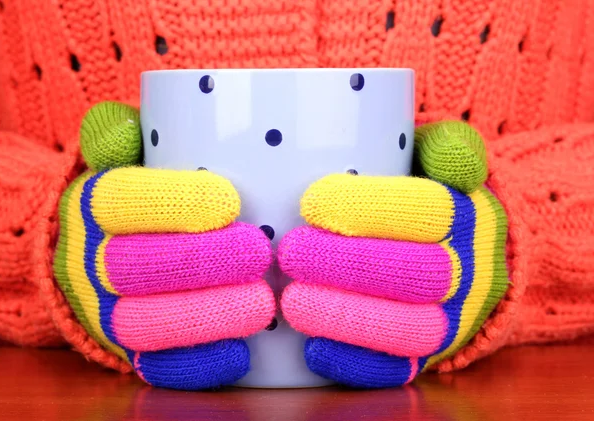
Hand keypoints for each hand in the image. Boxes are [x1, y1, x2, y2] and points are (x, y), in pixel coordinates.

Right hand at [53, 102, 274, 389]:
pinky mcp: (126, 348)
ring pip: (144, 320)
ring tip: (261, 305)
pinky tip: (240, 353)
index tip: (229, 201)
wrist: (97, 247)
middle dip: (200, 262)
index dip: (173, 201)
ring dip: (205, 316)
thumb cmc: (136, 193)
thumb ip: (121, 131)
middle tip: (258, 254)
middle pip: (138, 266)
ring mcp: (106, 309)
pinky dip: (195, 363)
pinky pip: (153, 364)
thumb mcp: (124, 151)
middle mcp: (91, 260)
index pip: (122, 200)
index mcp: (92, 204)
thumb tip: (125, 127)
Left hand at [279, 121, 508, 387]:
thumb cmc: (433, 198)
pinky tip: (313, 351)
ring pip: (411, 327)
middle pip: (416, 272)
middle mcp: (468, 272)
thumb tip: (456, 158)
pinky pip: (402, 369)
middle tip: (291, 253)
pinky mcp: (431, 355)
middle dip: (350, 266)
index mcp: (468, 217)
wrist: (470, 256)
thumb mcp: (444, 159)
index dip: (371, 207)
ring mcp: (452, 319)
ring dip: (350, 318)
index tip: (312, 202)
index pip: (429, 210)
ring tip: (292, 304)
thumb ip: (448, 145)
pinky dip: (358, 364)